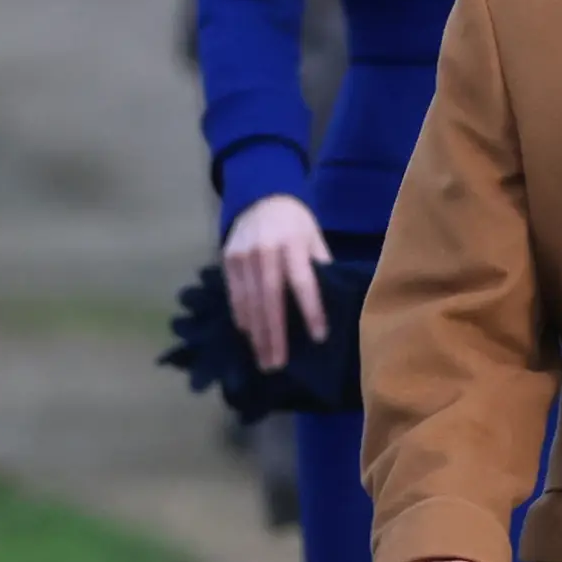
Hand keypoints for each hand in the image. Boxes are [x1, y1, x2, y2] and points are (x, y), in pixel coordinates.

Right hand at [221, 194, 332, 370]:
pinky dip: (241, 315)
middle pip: (270, 298)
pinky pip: (234, 293)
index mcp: (293, 244)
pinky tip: (248, 335)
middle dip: (274, 334)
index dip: (310, 310)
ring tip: (263, 358)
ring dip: (256, 333)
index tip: (318, 337)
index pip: (303, 282)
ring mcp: (242, 255)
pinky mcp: (227, 259)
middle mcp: (265, 250)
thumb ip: (320, 267)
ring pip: (249, 300)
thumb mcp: (315, 239)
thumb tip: (333, 302)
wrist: (261, 196)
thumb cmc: (297, 224)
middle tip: (278, 364)